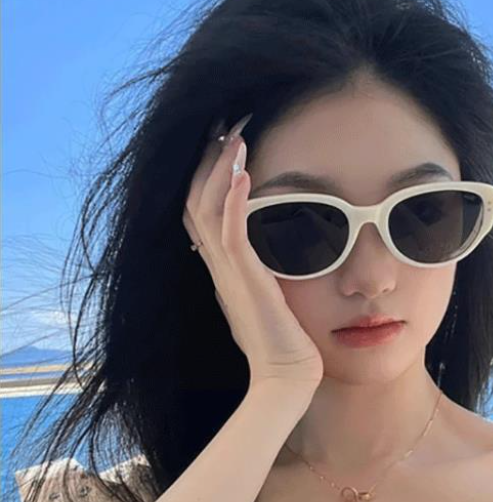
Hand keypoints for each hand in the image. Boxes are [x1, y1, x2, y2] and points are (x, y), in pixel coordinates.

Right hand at [182, 115, 324, 391]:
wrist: (287, 378)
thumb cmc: (284, 341)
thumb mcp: (266, 296)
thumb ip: (258, 271)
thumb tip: (266, 248)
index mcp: (222, 267)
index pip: (202, 209)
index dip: (207, 173)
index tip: (225, 141)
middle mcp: (218, 266)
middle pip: (196, 200)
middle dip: (208, 159)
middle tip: (226, 123)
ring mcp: (229, 274)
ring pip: (207, 210)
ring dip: (219, 170)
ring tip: (235, 135)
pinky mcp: (248, 283)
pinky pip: (232, 235)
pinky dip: (234, 202)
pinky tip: (243, 174)